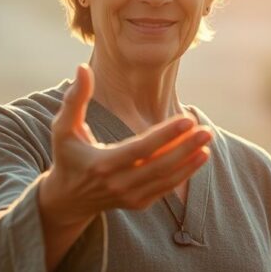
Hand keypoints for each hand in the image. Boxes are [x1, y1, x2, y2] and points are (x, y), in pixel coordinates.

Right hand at [41, 63, 211, 225]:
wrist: (67, 199)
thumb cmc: (67, 156)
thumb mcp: (63, 128)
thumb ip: (75, 99)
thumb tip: (82, 68)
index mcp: (100, 164)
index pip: (139, 149)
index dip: (164, 135)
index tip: (187, 119)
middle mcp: (116, 184)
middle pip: (158, 166)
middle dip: (185, 148)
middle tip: (206, 130)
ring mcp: (129, 197)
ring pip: (166, 179)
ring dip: (189, 161)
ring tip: (207, 141)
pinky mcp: (138, 203)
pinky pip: (165, 188)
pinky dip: (184, 173)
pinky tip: (199, 156)